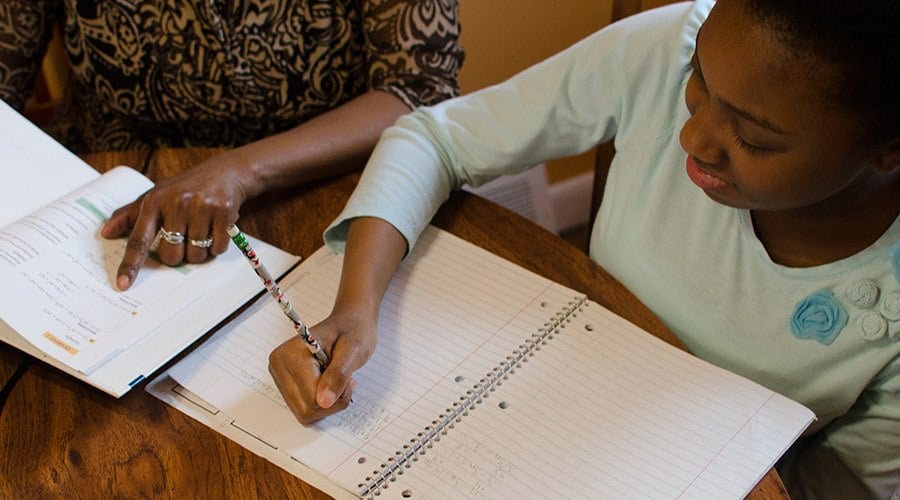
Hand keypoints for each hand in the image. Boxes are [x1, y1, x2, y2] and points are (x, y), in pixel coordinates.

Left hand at [101, 153, 258, 289]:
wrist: (225, 172)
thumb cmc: (186, 188)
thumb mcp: (156, 195)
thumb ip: (130, 215)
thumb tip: (106, 233)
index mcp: (154, 202)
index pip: (138, 239)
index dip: (131, 264)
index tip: (123, 284)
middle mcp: (176, 203)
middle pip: (171, 255)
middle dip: (179, 255)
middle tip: (185, 238)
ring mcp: (201, 207)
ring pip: (196, 255)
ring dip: (200, 251)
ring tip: (203, 231)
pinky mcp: (223, 212)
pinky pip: (217, 248)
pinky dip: (217, 246)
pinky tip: (217, 229)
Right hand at [268, 308, 377, 423]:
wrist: (348, 323)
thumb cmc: (352, 331)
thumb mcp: (353, 350)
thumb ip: (338, 375)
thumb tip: (324, 401)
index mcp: (290, 354)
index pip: (312, 398)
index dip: (337, 395)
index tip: (349, 378)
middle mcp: (279, 366)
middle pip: (306, 410)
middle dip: (333, 401)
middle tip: (346, 380)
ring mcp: (280, 378)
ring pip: (305, 413)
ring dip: (328, 403)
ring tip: (337, 379)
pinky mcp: (286, 386)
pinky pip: (305, 410)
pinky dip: (322, 403)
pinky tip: (330, 384)